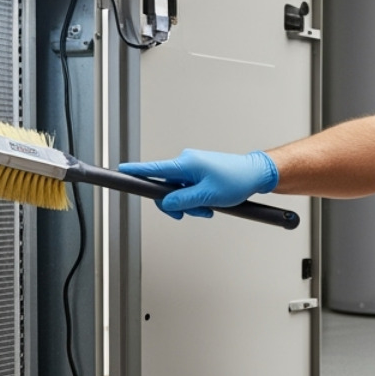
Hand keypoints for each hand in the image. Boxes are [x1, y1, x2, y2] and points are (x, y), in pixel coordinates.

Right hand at [118, 149, 278, 218]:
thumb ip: (182, 201)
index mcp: (185, 164)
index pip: (153, 169)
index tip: (120, 171)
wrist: (254, 174)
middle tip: (191, 212)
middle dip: (176, 204)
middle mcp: (186, 162)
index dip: (135, 172)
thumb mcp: (207, 196)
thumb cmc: (236, 180)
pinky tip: (209, 204)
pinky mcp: (200, 172)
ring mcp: (193, 167)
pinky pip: (189, 188)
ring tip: (207, 208)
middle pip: (165, 187)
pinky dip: (196, 199)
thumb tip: (166, 204)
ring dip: (190, 204)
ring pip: (179, 191)